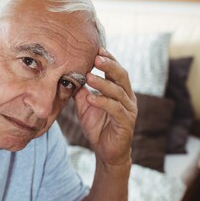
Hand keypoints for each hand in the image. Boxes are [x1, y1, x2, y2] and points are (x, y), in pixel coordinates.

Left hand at [73, 47, 136, 166]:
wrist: (107, 152)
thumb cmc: (98, 127)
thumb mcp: (86, 106)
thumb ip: (81, 91)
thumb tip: (70, 75)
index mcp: (120, 91)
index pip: (116, 70)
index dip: (108, 59)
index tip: (96, 48)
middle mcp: (127, 98)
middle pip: (122, 76)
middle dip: (109, 65)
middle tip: (96, 57)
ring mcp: (129, 110)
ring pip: (118, 92)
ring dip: (103, 83)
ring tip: (88, 76)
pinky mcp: (126, 123)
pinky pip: (116, 110)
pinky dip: (103, 102)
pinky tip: (91, 98)